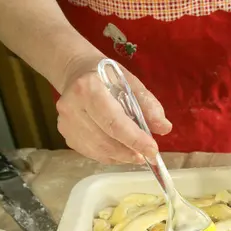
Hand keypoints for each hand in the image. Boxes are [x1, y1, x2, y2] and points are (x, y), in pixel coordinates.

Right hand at [56, 56, 171, 163]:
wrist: (76, 73)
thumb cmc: (105, 76)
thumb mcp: (130, 82)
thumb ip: (148, 105)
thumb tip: (165, 128)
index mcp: (88, 89)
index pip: (114, 122)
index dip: (135, 139)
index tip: (152, 150)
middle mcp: (72, 107)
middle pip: (105, 140)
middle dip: (130, 151)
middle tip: (147, 155)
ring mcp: (66, 123)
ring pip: (98, 150)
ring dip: (121, 156)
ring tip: (136, 154)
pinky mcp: (66, 135)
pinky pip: (92, 153)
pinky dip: (110, 156)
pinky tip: (120, 150)